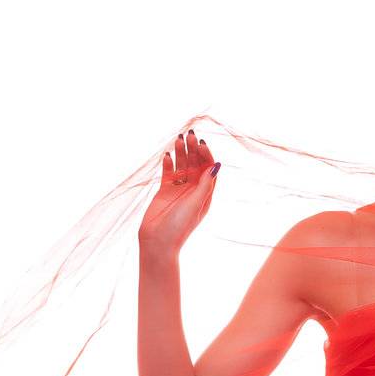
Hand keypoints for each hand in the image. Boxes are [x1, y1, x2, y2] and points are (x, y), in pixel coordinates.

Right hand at [138, 129, 219, 251]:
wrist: (158, 240)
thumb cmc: (179, 226)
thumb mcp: (195, 204)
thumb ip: (205, 185)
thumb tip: (216, 165)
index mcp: (205, 194)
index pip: (208, 169)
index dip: (205, 156)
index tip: (200, 144)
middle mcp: (193, 190)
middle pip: (195, 165)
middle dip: (193, 150)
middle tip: (189, 135)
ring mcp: (179, 190)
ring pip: (182, 166)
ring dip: (181, 153)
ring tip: (177, 139)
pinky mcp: (165, 191)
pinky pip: (168, 173)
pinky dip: (168, 163)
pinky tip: (166, 155)